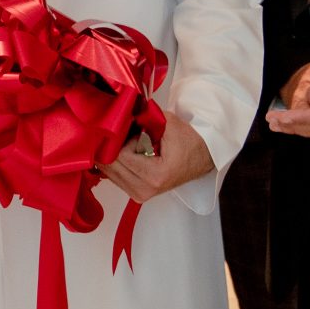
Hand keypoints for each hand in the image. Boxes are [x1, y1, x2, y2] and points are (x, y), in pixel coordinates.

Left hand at [99, 111, 215, 202]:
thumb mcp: (167, 123)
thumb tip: (120, 114)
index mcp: (155, 175)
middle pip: (111, 165)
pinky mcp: (136, 194)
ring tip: (130, 145)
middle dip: (114, 147)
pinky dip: (117, 163)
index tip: (134, 132)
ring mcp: (140, 194)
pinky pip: (114, 177)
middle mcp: (145, 189)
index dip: (124, 140)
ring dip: (114, 155)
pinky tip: (127, 154)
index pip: (121, 155)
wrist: (201, 157)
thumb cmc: (188, 142)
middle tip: (127, 136)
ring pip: (109, 172)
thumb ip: (143, 117)